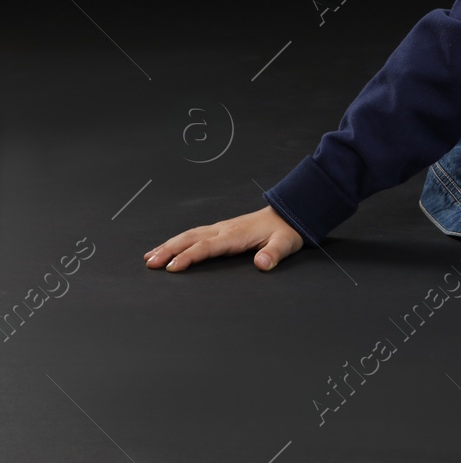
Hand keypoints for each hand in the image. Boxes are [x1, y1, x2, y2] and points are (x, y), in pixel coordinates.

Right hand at [143, 205, 305, 271]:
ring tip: (150, 257)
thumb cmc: (286, 231)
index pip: (207, 247)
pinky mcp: (221, 229)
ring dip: (169, 245)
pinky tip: (168, 247)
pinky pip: (195, 235)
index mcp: (236, 235)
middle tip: (150, 263)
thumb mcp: (285, 243)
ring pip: (189, 235)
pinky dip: (178, 241)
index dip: (188, 257)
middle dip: (169, 250)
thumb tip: (262, 263)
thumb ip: (274, 254)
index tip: (172, 267)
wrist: (289, 213)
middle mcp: (224, 229)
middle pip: (191, 239)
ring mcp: (221, 228)